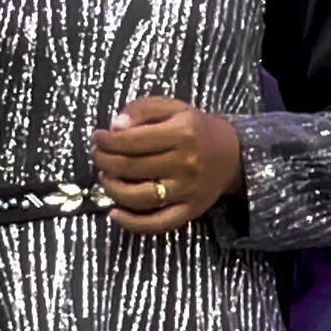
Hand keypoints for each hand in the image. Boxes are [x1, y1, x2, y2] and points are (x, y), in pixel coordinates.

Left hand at [91, 96, 244, 235]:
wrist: (234, 155)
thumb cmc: (197, 128)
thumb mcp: (174, 107)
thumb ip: (143, 109)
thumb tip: (114, 127)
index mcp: (182, 133)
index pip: (132, 140)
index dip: (107, 140)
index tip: (96, 138)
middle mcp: (186, 163)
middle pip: (132, 167)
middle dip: (105, 161)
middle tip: (97, 156)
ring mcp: (188, 190)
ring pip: (140, 197)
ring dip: (112, 189)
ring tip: (104, 177)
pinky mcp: (190, 210)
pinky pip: (157, 223)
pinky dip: (132, 223)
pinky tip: (114, 213)